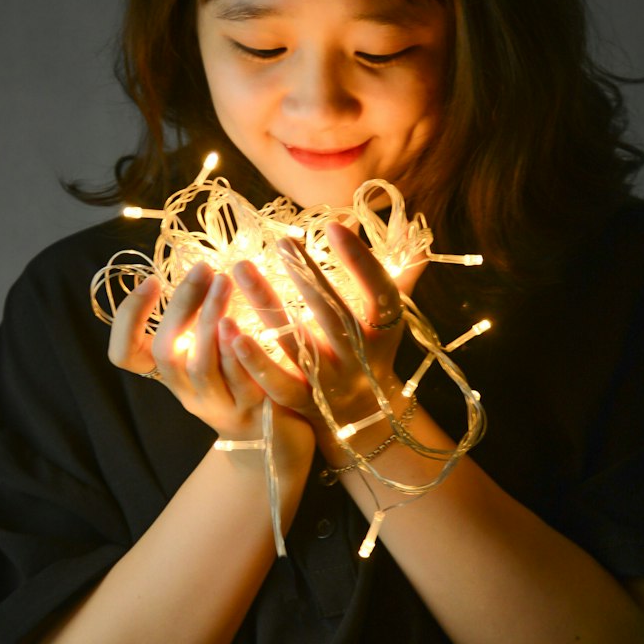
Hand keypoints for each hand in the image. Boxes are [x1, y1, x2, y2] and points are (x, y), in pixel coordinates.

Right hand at [107, 262, 302, 442]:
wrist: (281, 442)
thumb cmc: (244, 384)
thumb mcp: (214, 354)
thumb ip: (200, 323)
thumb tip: (196, 271)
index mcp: (173, 376)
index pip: (125, 354)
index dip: (129, 318)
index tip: (152, 280)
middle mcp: (189, 394)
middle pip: (166, 352)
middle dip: (181, 305)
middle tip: (202, 268)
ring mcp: (220, 406)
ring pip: (201, 366)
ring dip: (209, 320)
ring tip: (223, 282)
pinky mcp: (255, 411)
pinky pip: (241, 381)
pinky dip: (238, 352)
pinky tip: (243, 326)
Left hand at [230, 222, 412, 433]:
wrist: (364, 418)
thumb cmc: (372, 351)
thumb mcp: (389, 317)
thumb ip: (399, 275)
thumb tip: (413, 234)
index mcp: (385, 331)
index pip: (380, 292)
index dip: (360, 261)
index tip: (334, 226)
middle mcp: (361, 359)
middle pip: (334, 316)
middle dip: (307, 277)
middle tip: (280, 241)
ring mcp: (331, 384)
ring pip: (298, 345)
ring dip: (268, 306)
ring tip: (242, 269)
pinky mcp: (303, 403)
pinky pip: (277, 384)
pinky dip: (254, 360)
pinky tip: (229, 331)